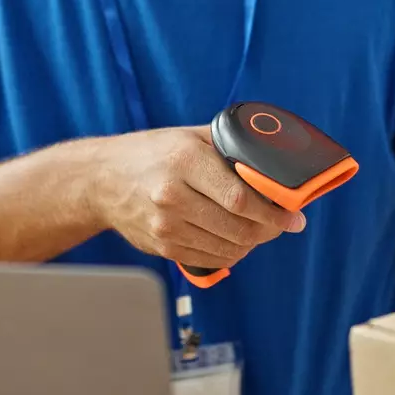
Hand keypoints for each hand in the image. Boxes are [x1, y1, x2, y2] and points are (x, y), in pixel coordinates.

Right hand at [88, 126, 305, 270]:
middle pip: (239, 228)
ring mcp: (166, 226)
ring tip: (260, 230)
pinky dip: (231, 253)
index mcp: (185, 160)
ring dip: (253, 243)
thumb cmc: (152, 153)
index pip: (240, 198)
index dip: (274, 213)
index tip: (294, 217)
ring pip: (228, 248)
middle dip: (270, 230)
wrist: (101, 180)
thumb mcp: (189, 136)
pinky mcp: (162, 247)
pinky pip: (210, 258)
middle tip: (282, 224)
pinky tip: (235, 239)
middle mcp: (173, 195)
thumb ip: (230, 145)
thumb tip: (273, 160)